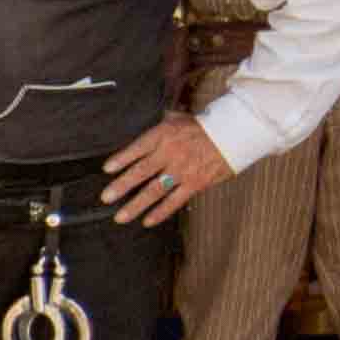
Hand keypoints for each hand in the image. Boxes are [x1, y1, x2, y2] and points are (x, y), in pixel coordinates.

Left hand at [101, 114, 233, 228]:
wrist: (234, 135)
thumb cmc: (203, 127)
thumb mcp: (178, 118)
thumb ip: (158, 127)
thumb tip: (143, 130)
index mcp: (163, 135)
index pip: (137, 148)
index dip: (121, 159)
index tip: (106, 169)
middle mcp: (170, 153)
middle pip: (141, 172)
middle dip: (121, 186)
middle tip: (105, 198)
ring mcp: (182, 170)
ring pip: (154, 190)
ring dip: (136, 205)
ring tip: (120, 217)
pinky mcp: (195, 183)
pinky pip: (174, 201)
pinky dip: (160, 212)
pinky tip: (147, 221)